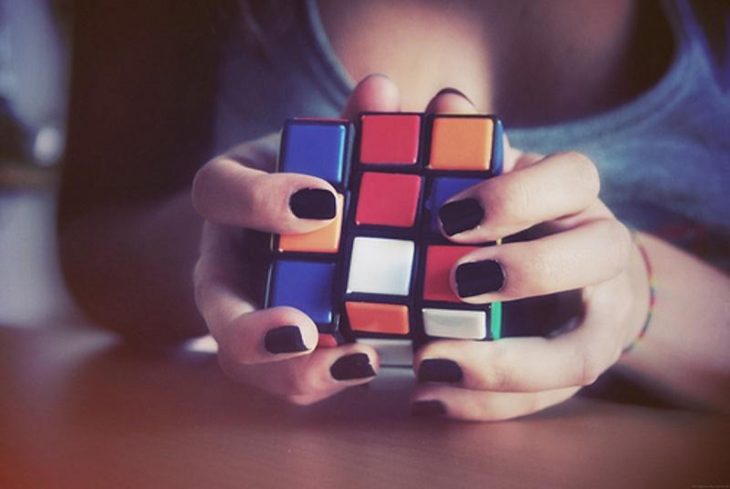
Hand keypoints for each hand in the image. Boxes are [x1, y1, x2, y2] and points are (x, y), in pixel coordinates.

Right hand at [191, 75, 400, 404]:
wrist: (283, 225)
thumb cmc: (305, 177)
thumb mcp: (323, 146)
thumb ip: (352, 125)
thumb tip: (380, 92)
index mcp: (228, 200)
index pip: (219, 191)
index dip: (263, 200)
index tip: (325, 202)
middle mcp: (225, 264)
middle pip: (216, 310)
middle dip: (255, 331)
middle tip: (306, 331)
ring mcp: (245, 314)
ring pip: (246, 363)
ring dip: (297, 372)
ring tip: (360, 360)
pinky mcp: (277, 350)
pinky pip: (288, 378)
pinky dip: (327, 378)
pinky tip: (374, 362)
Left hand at [411, 90, 649, 420]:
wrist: (566, 280)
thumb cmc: (513, 221)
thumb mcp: (484, 179)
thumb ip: (457, 144)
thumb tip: (442, 103)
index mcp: (573, 197)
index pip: (573, 176)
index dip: (517, 193)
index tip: (448, 216)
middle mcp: (599, 253)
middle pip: (598, 252)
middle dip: (529, 269)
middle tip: (457, 281)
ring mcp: (597, 319)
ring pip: (580, 351)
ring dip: (506, 365)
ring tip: (429, 364)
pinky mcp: (573, 371)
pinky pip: (542, 400)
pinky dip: (484, 405)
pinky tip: (427, 398)